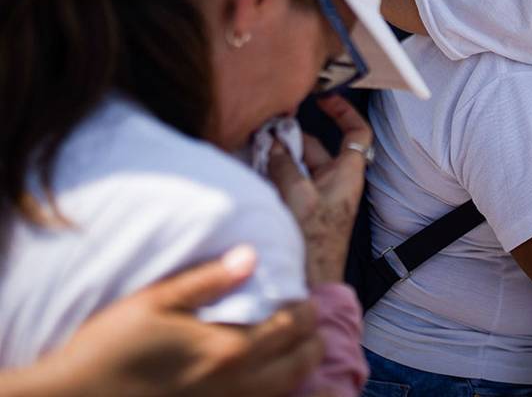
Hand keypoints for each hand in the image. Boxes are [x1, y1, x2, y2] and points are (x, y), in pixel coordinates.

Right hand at [22, 247, 320, 396]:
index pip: (292, 325)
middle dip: (313, 338)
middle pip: (301, 362)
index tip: (304, 294)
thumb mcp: (155, 301)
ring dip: (302, 367)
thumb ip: (207, 280)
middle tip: (308, 320)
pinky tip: (271, 379)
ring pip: (288, 390)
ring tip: (300, 348)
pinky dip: (279, 393)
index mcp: (229, 349)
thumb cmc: (109, 347)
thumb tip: (252, 256)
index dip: (306, 307)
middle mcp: (238, 384)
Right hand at [267, 95, 370, 285]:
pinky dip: (274, 173)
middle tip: (265, 128)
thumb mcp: (298, 197)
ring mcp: (319, 195)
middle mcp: (335, 182)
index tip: (324, 98)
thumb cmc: (312, 245)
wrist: (309, 283)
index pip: (357, 133)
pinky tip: (254, 169)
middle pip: (317, 146)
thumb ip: (285, 166)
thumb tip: (274, 144)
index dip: (343, 112)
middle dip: (293, 136)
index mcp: (347, 174)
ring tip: (254, 147)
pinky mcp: (303, 208)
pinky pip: (289, 181)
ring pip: (299, 163)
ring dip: (279, 155)